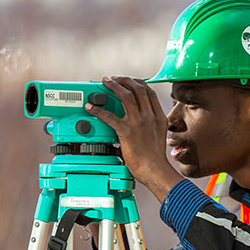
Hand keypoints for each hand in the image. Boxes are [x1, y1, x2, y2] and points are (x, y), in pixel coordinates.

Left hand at [85, 76, 182, 201]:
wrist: (155, 170)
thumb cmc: (155, 158)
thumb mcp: (158, 135)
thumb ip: (151, 124)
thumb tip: (142, 119)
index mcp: (158, 117)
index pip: (149, 92)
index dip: (137, 82)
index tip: (129, 80)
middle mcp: (149, 116)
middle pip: (137, 89)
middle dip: (124, 80)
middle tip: (114, 79)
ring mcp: (138, 123)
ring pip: (125, 96)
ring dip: (114, 86)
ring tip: (105, 82)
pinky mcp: (126, 132)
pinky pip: (109, 116)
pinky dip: (98, 110)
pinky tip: (91, 107)